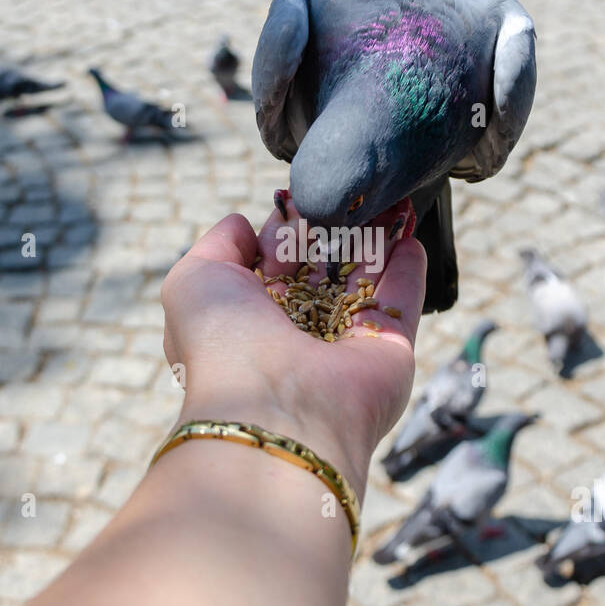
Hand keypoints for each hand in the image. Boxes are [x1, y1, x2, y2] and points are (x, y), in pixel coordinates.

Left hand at [161, 196, 426, 493]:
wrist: (276, 414)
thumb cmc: (223, 345)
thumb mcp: (193, 280)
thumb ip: (218, 244)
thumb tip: (247, 224)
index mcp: (248, 319)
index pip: (270, 265)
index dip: (283, 230)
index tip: (297, 196)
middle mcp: (296, 334)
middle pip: (320, 270)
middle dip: (333, 230)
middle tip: (348, 191)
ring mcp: (343, 345)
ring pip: (363, 282)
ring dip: (376, 240)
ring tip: (387, 197)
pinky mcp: (388, 353)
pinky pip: (400, 304)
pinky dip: (407, 269)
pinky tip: (410, 234)